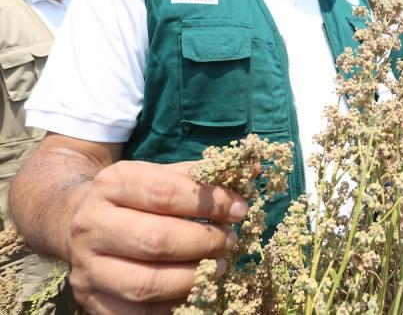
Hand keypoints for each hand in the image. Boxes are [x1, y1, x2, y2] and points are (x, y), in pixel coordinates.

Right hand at [67, 160, 247, 314]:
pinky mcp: (91, 300)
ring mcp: (87, 267)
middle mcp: (92, 224)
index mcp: (112, 183)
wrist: (78, 220)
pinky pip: (138, 313)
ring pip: (146, 283)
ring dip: (194, 278)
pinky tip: (197, 289)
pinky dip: (175, 304)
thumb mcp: (163, 175)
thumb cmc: (138, 197)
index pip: (165, 193)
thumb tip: (253, 172)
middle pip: (156, 240)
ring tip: (220, 266)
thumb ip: (204, 176)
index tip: (240, 209)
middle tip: (231, 240)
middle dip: (205, 242)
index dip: (210, 202)